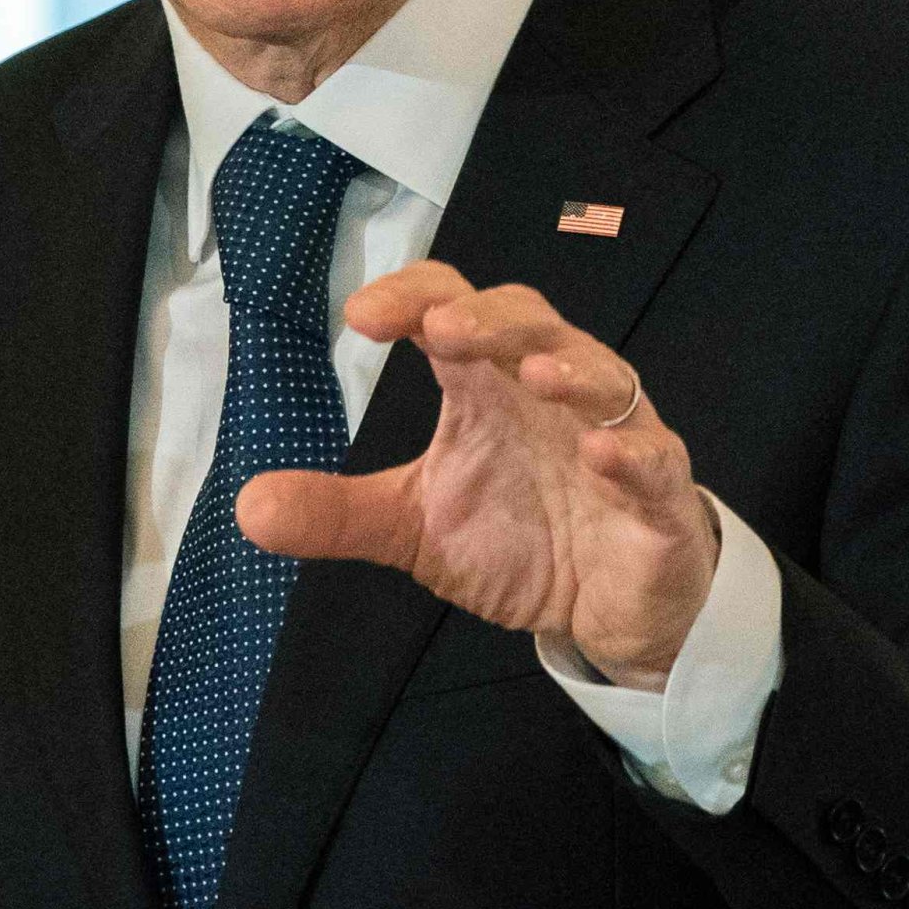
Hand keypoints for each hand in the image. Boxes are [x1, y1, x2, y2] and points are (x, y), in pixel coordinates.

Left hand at [234, 260, 718, 687]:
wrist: (607, 610)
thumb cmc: (521, 540)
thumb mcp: (416, 527)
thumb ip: (339, 513)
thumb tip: (247, 509)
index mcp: (492, 388)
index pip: (455, 312)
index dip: (416, 299)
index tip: (362, 316)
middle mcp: (554, 398)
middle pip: (533, 326)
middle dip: (491, 320)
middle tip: (441, 328)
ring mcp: (615, 443)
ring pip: (607, 382)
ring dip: (573, 371)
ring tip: (534, 375)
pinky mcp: (660, 501)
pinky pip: (655, 464)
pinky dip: (632, 456)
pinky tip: (602, 454)